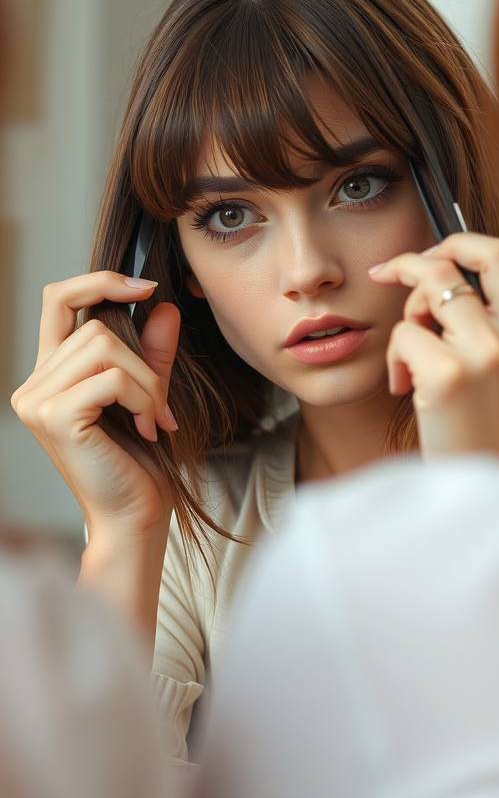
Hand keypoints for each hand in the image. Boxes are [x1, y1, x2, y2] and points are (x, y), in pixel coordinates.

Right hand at [11, 272, 180, 538]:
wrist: (134, 516)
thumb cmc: (137, 463)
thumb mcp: (146, 394)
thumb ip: (152, 352)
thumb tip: (165, 307)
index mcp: (50, 374)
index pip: (58, 299)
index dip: (99, 282)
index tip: (145, 288)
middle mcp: (34, 384)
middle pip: (95, 327)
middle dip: (143, 362)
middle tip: (161, 405)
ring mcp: (38, 401)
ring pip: (105, 347)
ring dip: (146, 382)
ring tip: (155, 418)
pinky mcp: (56, 417)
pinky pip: (112, 378)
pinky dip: (142, 398)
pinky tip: (148, 428)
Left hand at [370, 234, 498, 456]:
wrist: (489, 500)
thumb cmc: (487, 441)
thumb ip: (493, 333)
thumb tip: (440, 287)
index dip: (460, 244)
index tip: (429, 258)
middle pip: (469, 255)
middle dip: (420, 256)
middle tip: (389, 273)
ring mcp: (488, 355)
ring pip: (429, 290)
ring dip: (405, 317)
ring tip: (408, 358)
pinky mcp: (451, 377)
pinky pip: (404, 334)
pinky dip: (394, 357)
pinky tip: (404, 388)